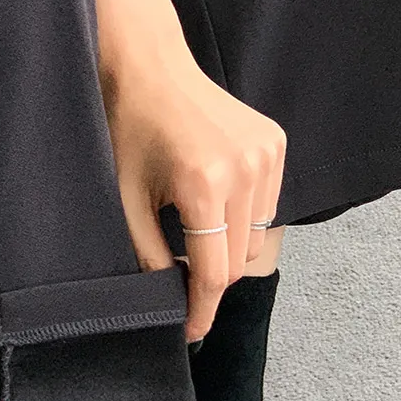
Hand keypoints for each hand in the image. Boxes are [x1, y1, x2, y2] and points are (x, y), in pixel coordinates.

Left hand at [101, 30, 286, 340]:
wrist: (148, 67)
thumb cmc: (128, 129)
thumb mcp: (125, 200)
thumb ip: (148, 256)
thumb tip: (167, 300)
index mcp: (204, 185)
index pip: (214, 273)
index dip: (200, 310)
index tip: (190, 333)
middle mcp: (245, 169)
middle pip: (239, 261)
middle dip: (211, 276)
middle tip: (181, 273)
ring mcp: (266, 153)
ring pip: (256, 237)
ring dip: (228, 246)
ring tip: (193, 228)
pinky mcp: (275, 142)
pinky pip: (267, 205)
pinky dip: (243, 216)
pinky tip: (214, 198)